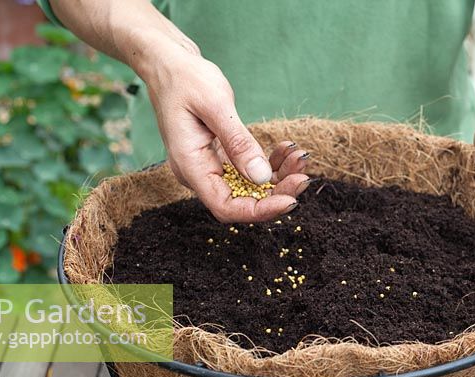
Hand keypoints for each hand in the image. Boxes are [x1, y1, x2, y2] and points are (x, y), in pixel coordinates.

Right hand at [137, 40, 308, 222]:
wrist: (170, 66)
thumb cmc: (186, 80)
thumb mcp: (215, 105)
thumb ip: (238, 143)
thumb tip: (262, 177)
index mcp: (190, 167)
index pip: (225, 206)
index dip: (259, 211)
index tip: (291, 200)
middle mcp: (198, 174)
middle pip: (241, 201)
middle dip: (277, 193)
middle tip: (304, 175)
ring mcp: (209, 168)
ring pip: (249, 188)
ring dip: (279, 178)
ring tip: (300, 157)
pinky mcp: (220, 160)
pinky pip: (248, 171)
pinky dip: (271, 164)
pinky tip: (286, 149)